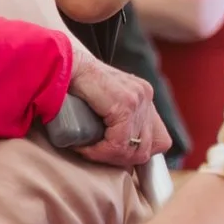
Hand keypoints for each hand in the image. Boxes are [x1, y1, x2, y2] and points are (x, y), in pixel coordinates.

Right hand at [66, 42, 170, 167]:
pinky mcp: (125, 103)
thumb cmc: (77, 85)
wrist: (64, 65)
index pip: (159, 140)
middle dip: (121, 158)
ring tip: (90, 151)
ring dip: (109, 156)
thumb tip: (125, 151)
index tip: (112, 155)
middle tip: (97, 155)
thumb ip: (119, 119)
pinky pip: (118, 142)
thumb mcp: (106, 103)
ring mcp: (138, 98)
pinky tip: (85, 147)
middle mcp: (146, 95)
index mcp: (144, 95)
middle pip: (148, 148)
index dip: (135, 154)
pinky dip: (99, 151)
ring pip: (134, 149)